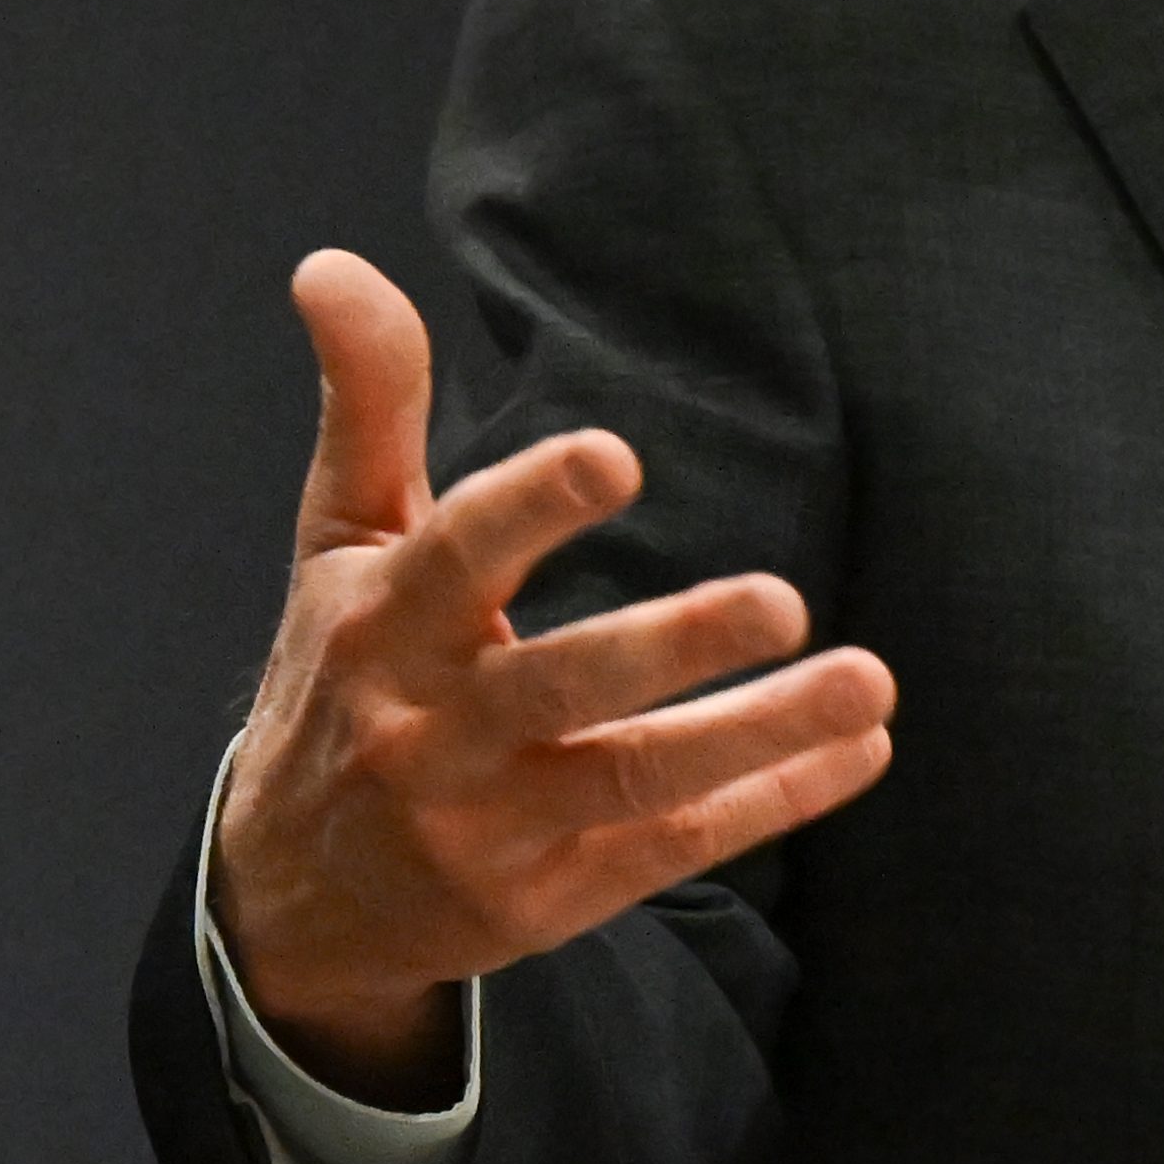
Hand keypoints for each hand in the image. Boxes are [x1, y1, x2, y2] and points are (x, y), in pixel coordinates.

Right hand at [208, 249, 896, 1100]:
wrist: (293, 898)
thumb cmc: (343, 678)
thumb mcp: (340, 544)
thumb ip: (367, 405)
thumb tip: (332, 263)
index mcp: (381, 625)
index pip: (455, 555)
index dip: (532, 506)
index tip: (617, 455)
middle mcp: (429, 731)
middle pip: (558, 685)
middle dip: (672, 644)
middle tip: (783, 599)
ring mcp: (490, 827)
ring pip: (634, 779)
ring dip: (759, 736)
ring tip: (869, 683)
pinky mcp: (547, 900)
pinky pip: (670, 849)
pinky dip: (771, 800)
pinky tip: (859, 751)